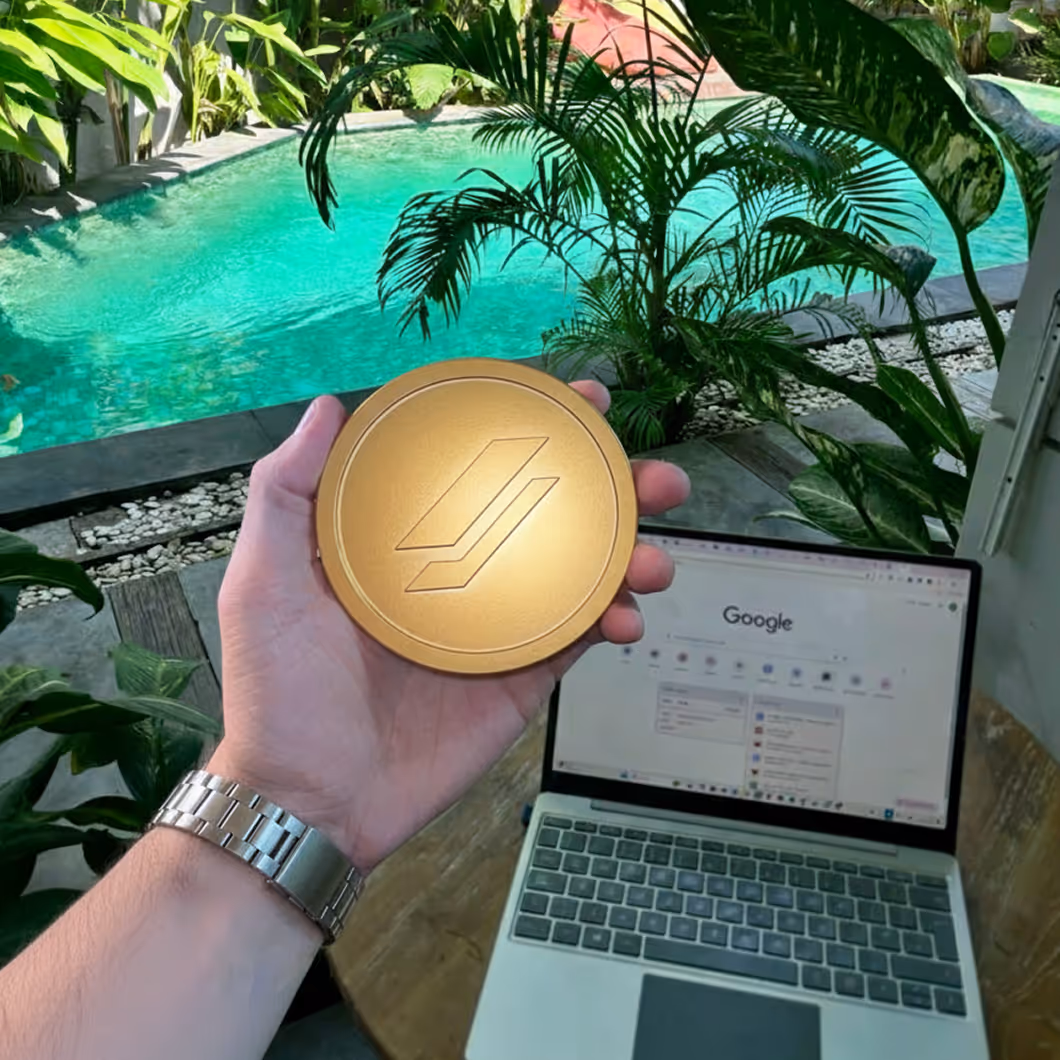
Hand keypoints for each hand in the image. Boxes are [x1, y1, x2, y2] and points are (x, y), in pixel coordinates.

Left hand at [209, 383, 689, 870]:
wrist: (311, 802)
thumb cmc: (278, 692)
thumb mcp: (265, 582)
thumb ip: (285, 493)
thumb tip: (329, 406)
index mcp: (409, 538)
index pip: (481, 465)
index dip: (537, 426)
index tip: (583, 398)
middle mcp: (463, 572)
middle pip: (552, 513)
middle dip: (615, 486)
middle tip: (655, 477)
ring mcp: (498, 626)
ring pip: (583, 572)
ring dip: (632, 553)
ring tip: (657, 555)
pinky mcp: (521, 678)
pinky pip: (580, 638)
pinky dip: (615, 620)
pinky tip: (627, 616)